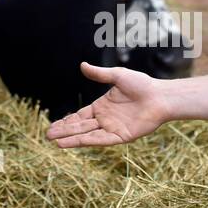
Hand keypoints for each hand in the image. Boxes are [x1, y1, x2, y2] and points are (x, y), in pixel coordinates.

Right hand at [46, 61, 170, 147]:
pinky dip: (85, 141)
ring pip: (86, 134)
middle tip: (47, 135)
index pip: (80, 116)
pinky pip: (99, 139)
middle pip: (80, 126)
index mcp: (102, 106)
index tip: (53, 125)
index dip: (67, 121)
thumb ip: (99, 74)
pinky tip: (71, 142)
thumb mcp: (117, 76)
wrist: (160, 97)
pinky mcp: (120, 137)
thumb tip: (82, 65)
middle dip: (64, 130)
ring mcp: (112, 128)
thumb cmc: (142, 85)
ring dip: (70, 138)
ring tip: (54, 141)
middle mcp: (105, 119)